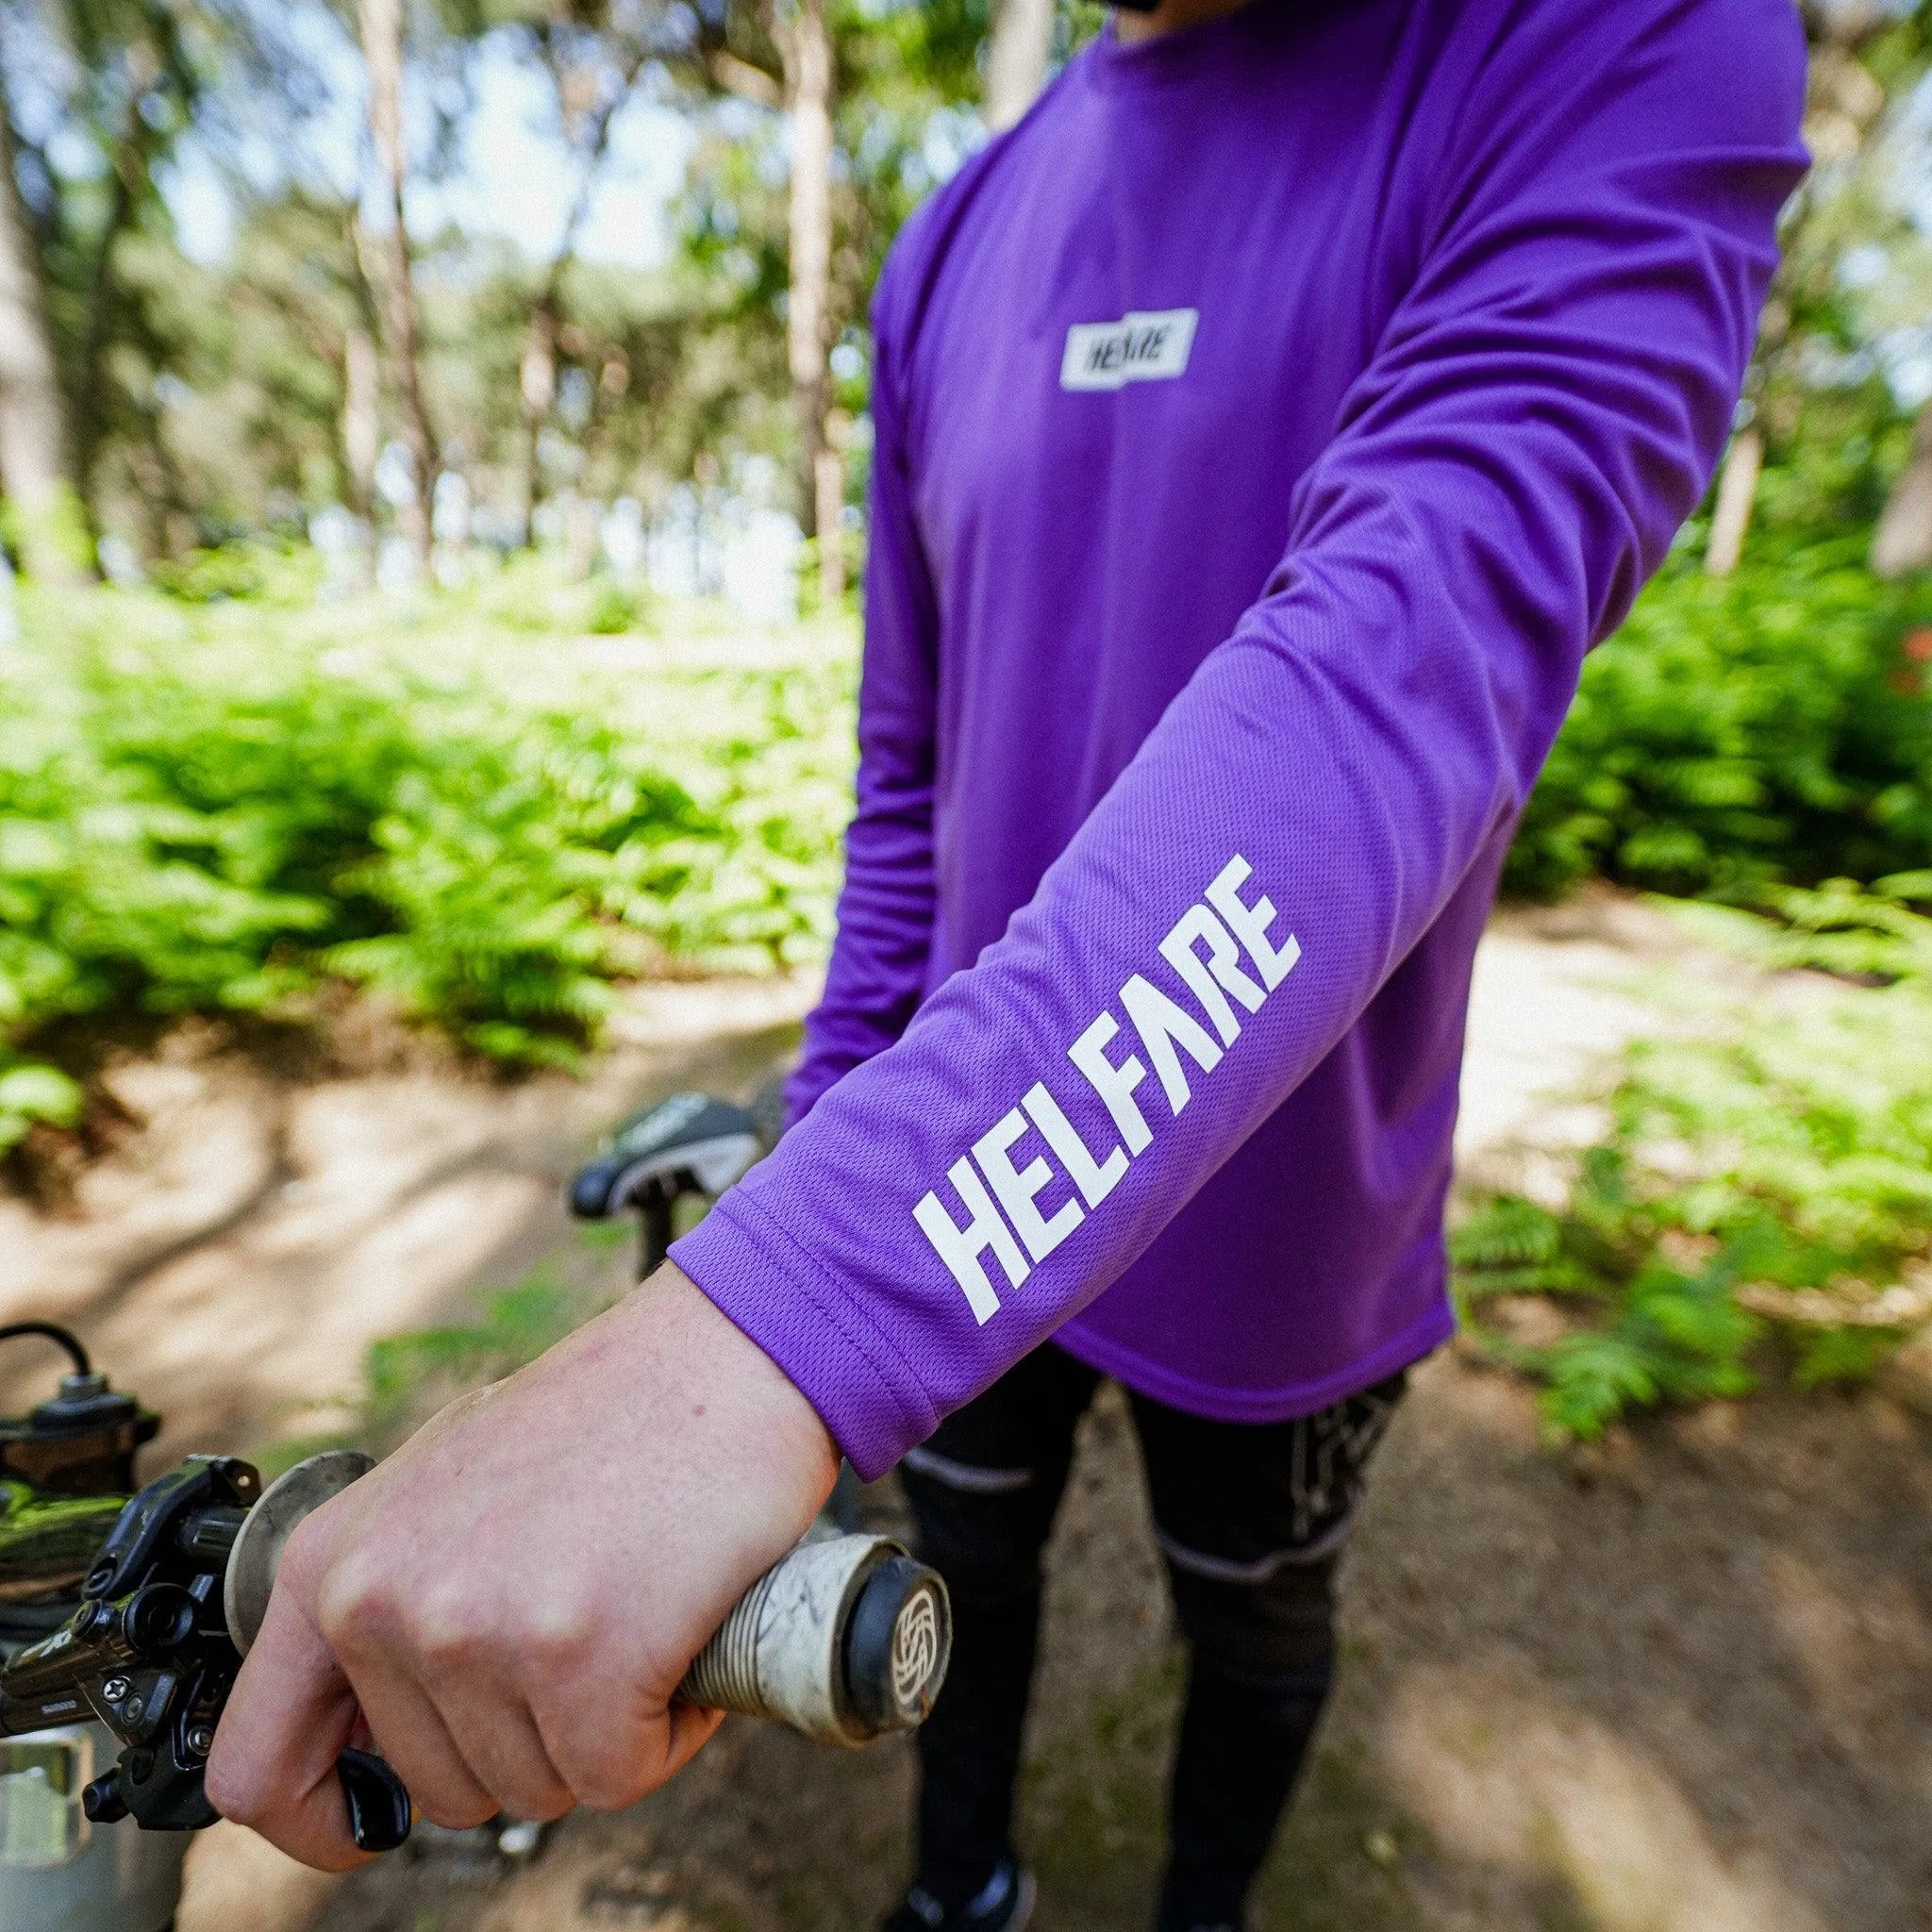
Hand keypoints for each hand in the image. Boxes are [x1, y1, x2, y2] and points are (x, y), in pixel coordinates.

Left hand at [205, 1264, 836, 1869]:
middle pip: (438, 1789)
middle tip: (583, 1641)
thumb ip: (390, 1599)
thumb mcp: (445, 1489)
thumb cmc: (605, 1415)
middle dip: (526, 1742)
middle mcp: (384, 1601)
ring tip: (633, 1617)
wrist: (723, 1354)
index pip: (256, 1769)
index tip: (383, 1819)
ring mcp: (479, 1631)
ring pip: (535, 1788)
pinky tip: (678, 1639)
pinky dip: (665, 1731)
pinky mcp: (582, 1659)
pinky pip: (619, 1776)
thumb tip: (362, 1736)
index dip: (324, 1820)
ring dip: (602, 1732)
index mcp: (333, 1564)